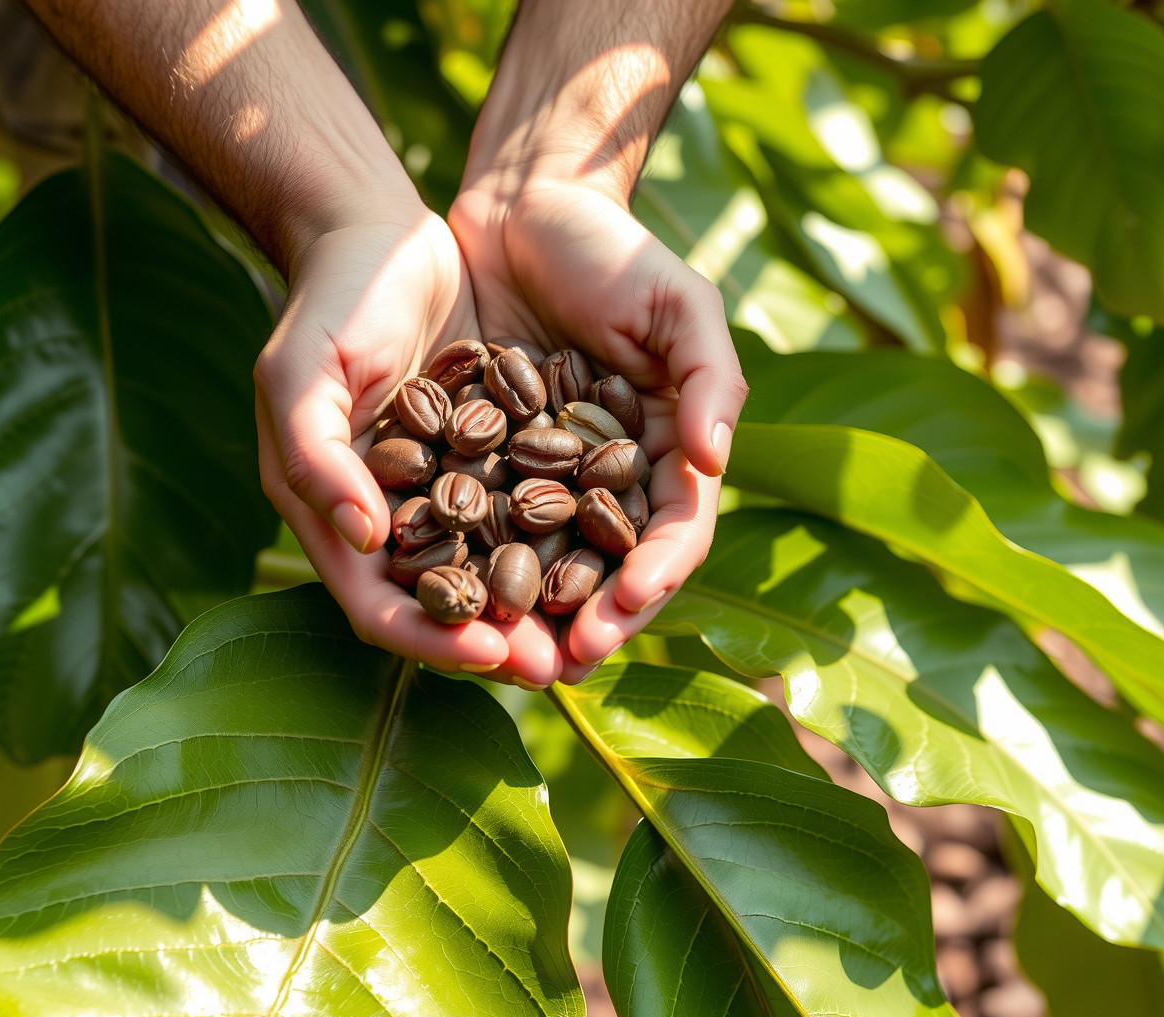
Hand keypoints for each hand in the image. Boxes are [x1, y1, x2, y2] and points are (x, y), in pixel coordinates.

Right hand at [252, 210, 563, 684]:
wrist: (381, 232)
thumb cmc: (329, 302)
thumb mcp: (301, 372)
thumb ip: (317, 458)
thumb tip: (363, 540)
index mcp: (339, 516)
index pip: (380, 607)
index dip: (432, 640)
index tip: (492, 653)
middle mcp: (396, 519)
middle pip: (448, 607)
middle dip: (502, 643)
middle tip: (561, 667)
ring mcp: (449, 489)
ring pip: (499, 570)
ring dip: (544, 606)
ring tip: (598, 628)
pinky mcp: (497, 453)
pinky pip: (536, 509)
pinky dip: (568, 540)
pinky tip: (617, 553)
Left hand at [449, 180, 747, 682]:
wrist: (521, 206)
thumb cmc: (612, 250)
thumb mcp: (676, 301)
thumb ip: (706, 378)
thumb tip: (714, 460)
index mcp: (667, 451)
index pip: (673, 531)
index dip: (656, 574)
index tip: (628, 603)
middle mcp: (610, 479)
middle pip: (608, 569)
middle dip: (590, 620)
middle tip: (560, 663)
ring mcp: (545, 477)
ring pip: (542, 563)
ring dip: (528, 615)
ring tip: (505, 656)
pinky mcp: (483, 462)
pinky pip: (478, 525)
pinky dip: (469, 566)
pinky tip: (448, 598)